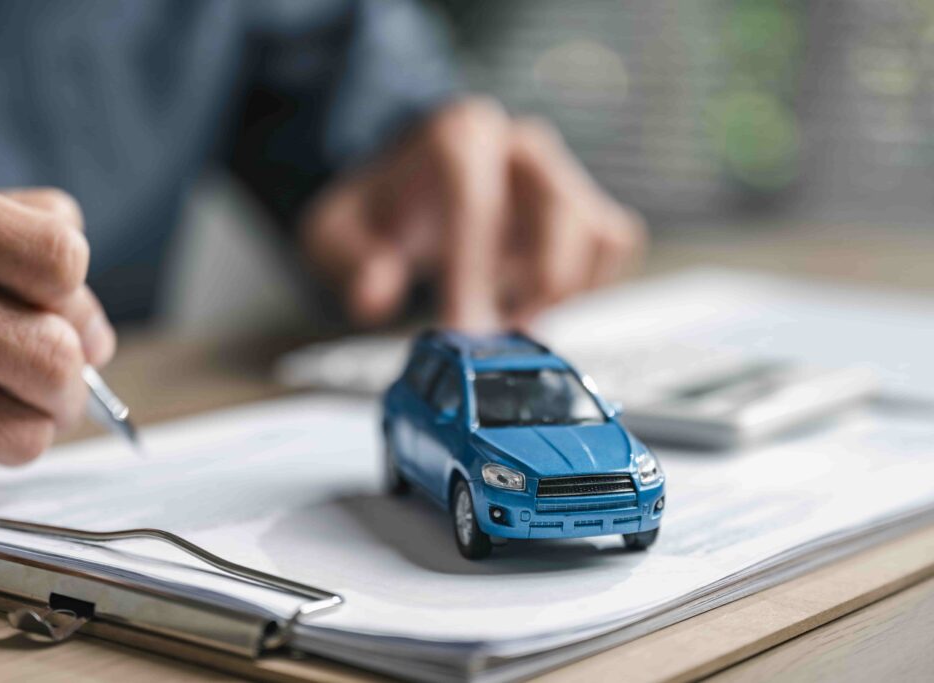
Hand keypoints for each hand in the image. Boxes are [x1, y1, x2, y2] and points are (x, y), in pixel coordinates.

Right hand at [0, 165, 114, 511]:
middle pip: (48, 358)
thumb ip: (22, 243)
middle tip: (53, 388)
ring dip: (27, 430)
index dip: (74, 296)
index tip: (63, 314)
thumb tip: (96, 338)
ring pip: (18, 434)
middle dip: (67, 384)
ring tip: (4, 414)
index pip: (56, 260)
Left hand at [301, 97, 645, 330]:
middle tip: (495, 339)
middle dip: (529, 287)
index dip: (472, 272)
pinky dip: (587, 285)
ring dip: (560, 292)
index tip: (464, 333)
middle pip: (556, 210)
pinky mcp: (585, 204)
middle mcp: (520, 146)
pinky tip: (538, 301)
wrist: (416, 189)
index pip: (476, 199)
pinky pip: (614, 243)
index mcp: (459, 137)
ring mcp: (560, 173)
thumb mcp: (338, 231)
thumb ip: (351, 260)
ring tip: (514, 320)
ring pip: (595, 231)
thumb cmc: (384, 211)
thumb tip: (375, 295)